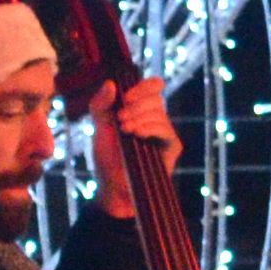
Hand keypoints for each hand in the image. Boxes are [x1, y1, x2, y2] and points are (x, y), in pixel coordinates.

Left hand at [91, 77, 181, 193]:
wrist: (113, 187)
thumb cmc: (107, 159)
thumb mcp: (98, 128)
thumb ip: (100, 105)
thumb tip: (110, 83)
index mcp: (140, 109)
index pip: (153, 86)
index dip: (143, 87)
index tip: (126, 96)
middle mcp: (155, 117)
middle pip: (156, 97)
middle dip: (136, 106)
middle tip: (120, 119)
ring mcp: (164, 132)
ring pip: (160, 113)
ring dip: (140, 118)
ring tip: (125, 130)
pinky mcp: (172, 147)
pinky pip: (166, 130)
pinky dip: (151, 129)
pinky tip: (138, 135)